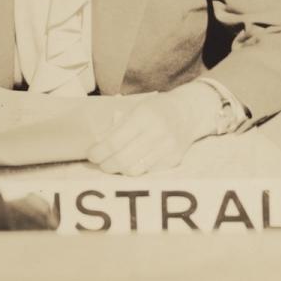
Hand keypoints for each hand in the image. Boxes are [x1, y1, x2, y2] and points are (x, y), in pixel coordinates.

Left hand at [86, 84, 217, 175]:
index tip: (91, 155)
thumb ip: (117, 126)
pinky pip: (147, 172)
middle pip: (122, 159)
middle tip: (101, 163)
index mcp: (144, 116)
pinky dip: (136, 169)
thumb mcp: (136, 109)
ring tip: (115, 164)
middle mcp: (157, 133)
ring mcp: (167, 148)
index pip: (114, 142)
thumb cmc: (157, 109)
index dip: (98, 152)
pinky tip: (133, 162)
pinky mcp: (174, 160)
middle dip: (106, 165)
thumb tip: (98, 145)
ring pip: (134, 170)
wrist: (188, 113)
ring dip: (119, 170)